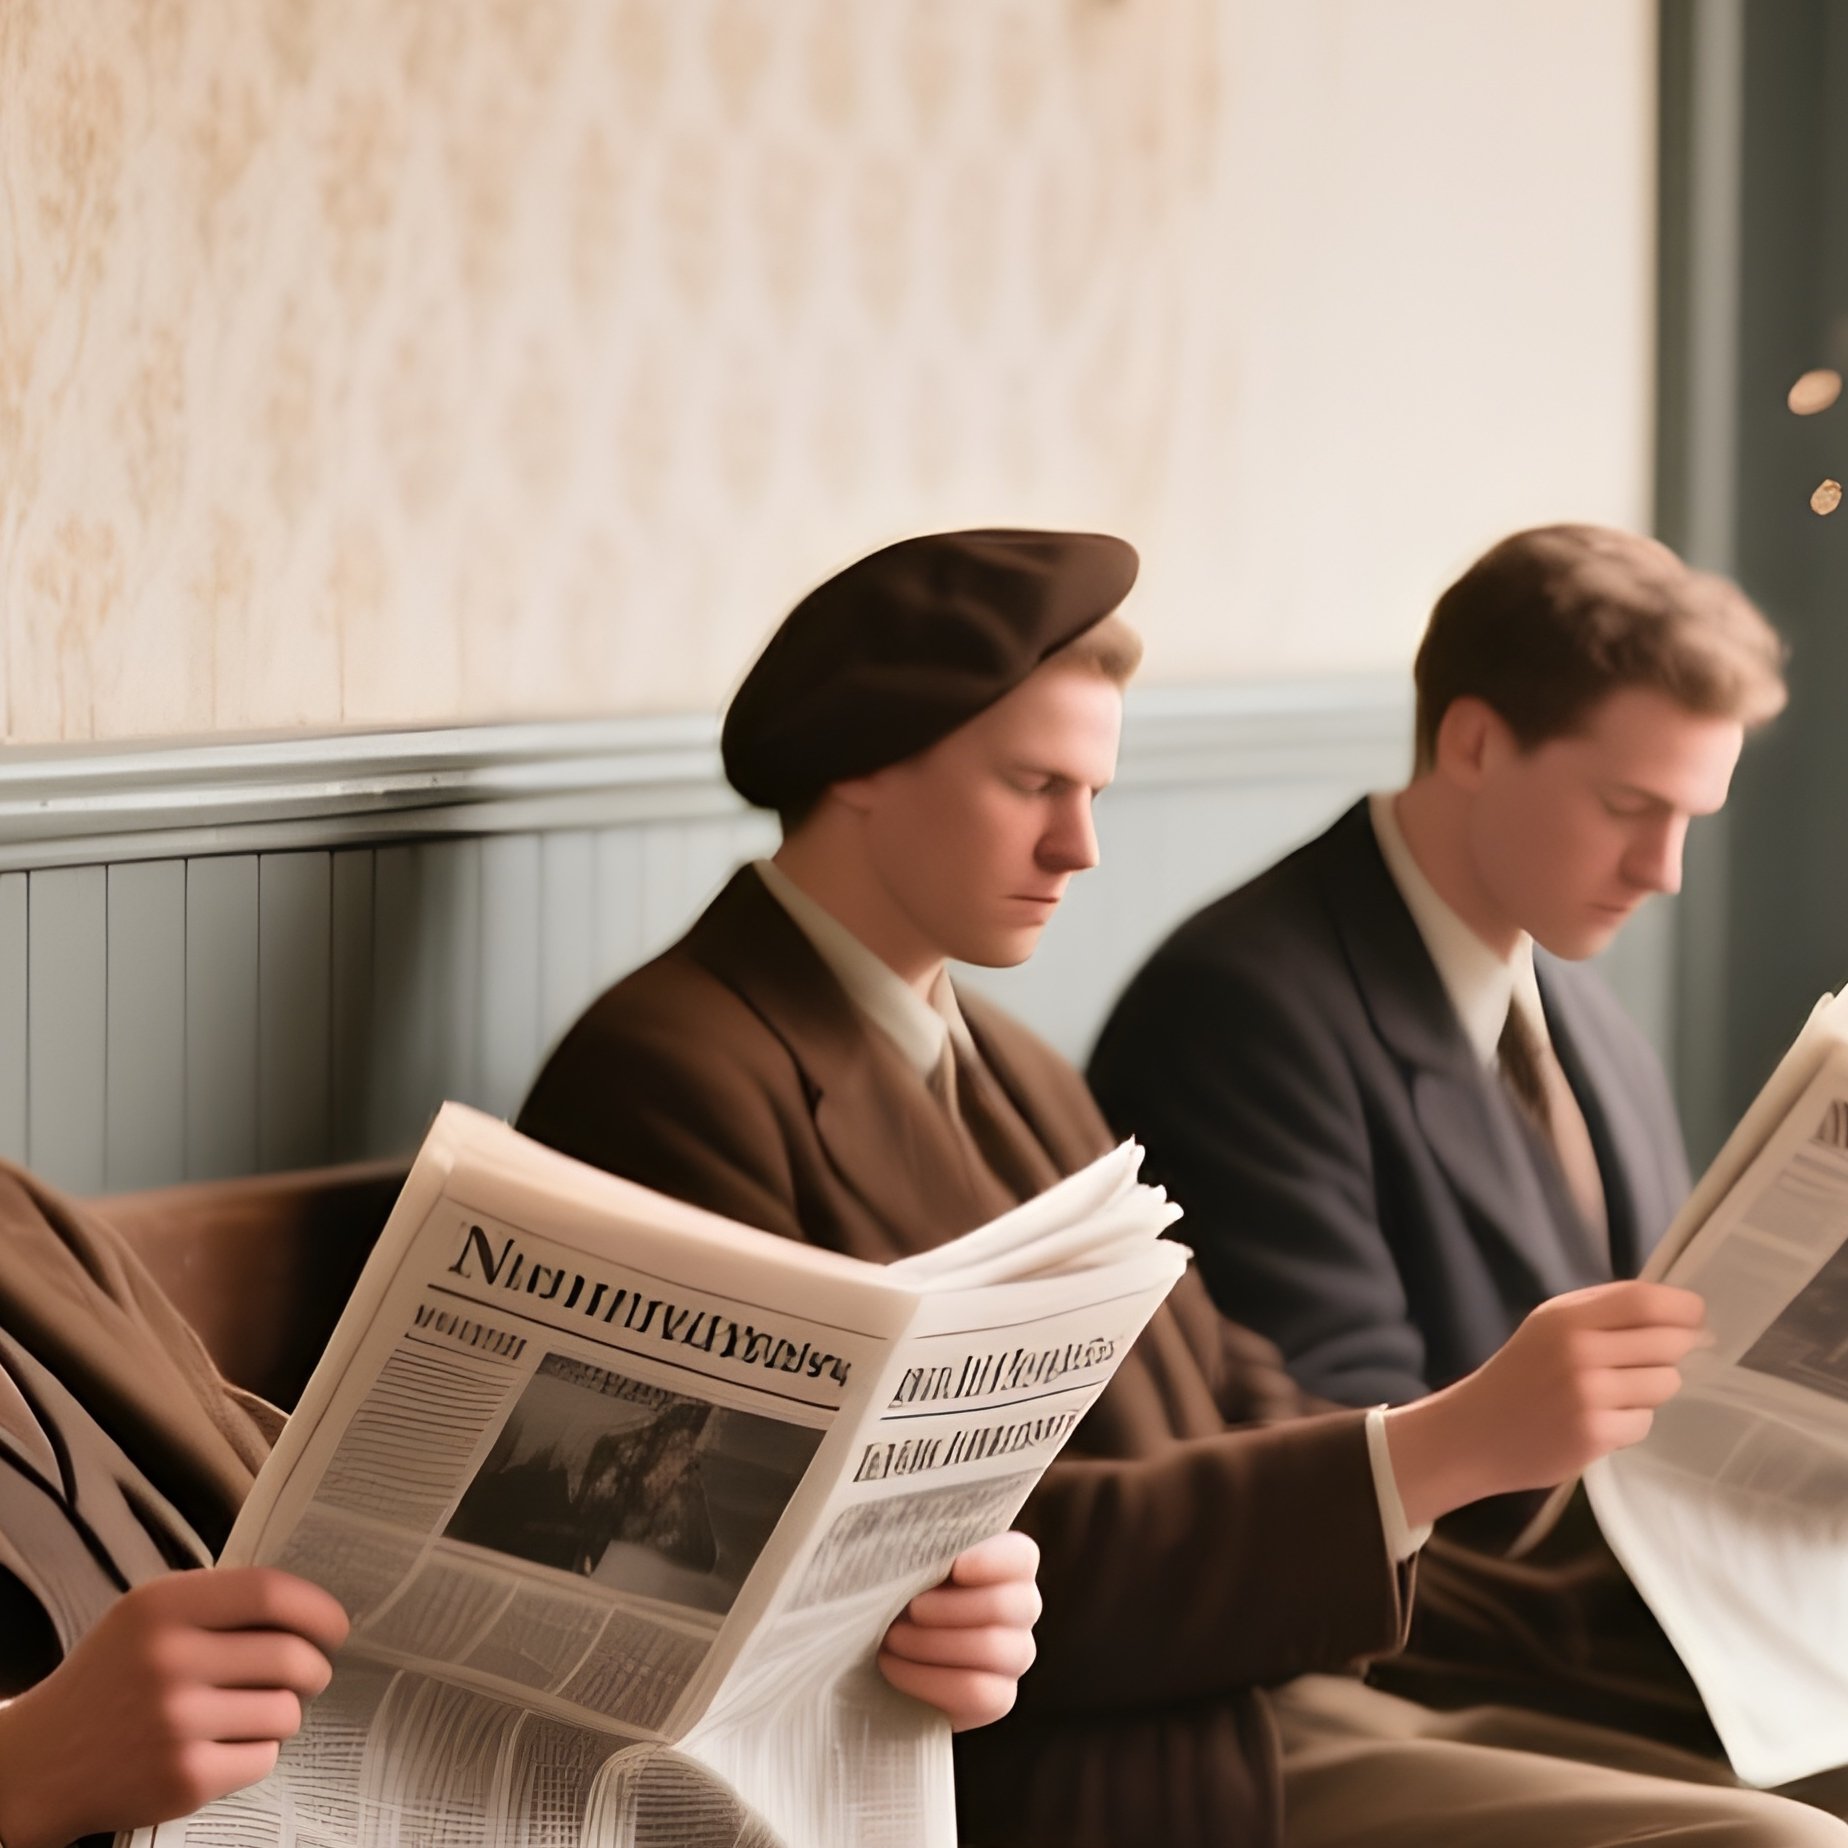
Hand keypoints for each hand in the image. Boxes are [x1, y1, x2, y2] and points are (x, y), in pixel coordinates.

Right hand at [0, 1567, 348, 1847]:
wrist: (41, 1761)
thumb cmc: (113, 1677)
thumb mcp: (148, 1614)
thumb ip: (220, 1599)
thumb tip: (310, 1603)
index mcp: (162, 1609)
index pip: (271, 1594)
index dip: (319, 1609)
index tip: (336, 1626)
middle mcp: (168, 1662)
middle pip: (293, 1657)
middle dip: (313, 1668)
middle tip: (306, 1673)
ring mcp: (175, 1726)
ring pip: (286, 1712)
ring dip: (282, 1712)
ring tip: (248, 1710)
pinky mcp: (183, 1781)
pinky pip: (264, 1758)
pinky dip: (255, 1751)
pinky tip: (221, 1744)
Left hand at [876, 1530, 1040, 1730]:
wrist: (882, 1643)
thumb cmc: (895, 1586)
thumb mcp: (905, 1558)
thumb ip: (921, 1546)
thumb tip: (909, 1540)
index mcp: (1008, 1562)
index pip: (1021, 1557)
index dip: (990, 1561)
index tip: (954, 1566)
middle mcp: (1022, 1606)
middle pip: (1004, 1606)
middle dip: (944, 1609)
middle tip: (907, 1608)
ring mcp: (1016, 1654)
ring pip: (991, 1648)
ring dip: (929, 1643)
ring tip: (891, 1637)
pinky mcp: (1000, 1698)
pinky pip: (977, 1692)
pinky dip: (926, 1679)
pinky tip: (894, 1666)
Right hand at [1385, 1280, 1707, 1530]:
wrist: (1474, 1432)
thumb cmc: (1521, 1373)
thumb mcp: (1549, 1327)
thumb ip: (1605, 1313)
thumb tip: (1684, 1317)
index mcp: (1567, 1316)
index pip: (1646, 1300)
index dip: (1684, 1307)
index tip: (1696, 1317)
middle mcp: (1578, 1350)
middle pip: (1669, 1342)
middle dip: (1675, 1351)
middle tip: (1652, 1361)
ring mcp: (1587, 1395)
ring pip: (1665, 1384)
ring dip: (1652, 1389)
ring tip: (1617, 1394)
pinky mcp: (1594, 1434)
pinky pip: (1645, 1422)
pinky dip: (1630, 1423)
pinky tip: (1600, 1421)